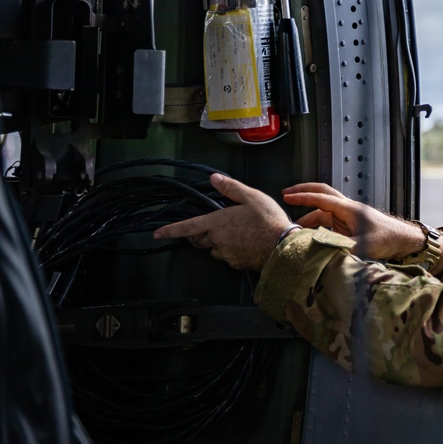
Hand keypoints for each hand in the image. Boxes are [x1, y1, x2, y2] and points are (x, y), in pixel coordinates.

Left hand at [153, 173, 290, 270]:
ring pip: (214, 249)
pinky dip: (232, 252)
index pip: (187, 227)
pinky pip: (228, 258)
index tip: (158, 233)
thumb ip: (231, 188)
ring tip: (237, 235)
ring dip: (218, 243)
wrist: (283, 245)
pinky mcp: (236, 264)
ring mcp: (226, 254)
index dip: (171, 230)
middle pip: (198, 240)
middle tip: (211, 227)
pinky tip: (246, 245)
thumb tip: (214, 179)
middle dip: (199, 234)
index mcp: (217, 222)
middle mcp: (217, 240)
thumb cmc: (269, 220)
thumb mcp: (252, 197)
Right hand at [281, 183, 422, 259]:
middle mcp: (346, 209)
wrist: (403, 239)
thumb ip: (343, 247)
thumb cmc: (388, 238)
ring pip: (323, 210)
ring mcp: (347, 216)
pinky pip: (328, 221)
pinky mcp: (349, 225)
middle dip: (303, 192)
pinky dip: (316, 226)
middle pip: (322, 193)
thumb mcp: (365, 246)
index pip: (322, 198)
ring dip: (308, 216)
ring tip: (294, 227)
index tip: (287, 196)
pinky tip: (309, 236)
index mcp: (349, 209)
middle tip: (285, 194)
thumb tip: (324, 251)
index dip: (303, 197)